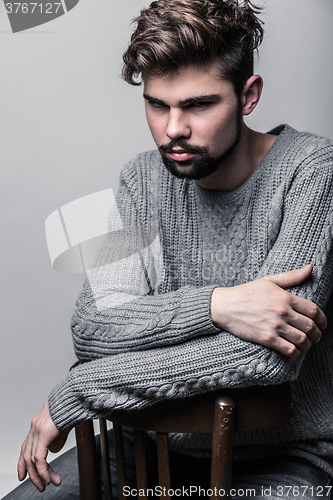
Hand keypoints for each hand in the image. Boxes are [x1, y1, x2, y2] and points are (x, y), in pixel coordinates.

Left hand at [18, 402, 69, 491]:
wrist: (74, 397)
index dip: (23, 463)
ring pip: (32, 459)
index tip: (23, 476)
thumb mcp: (61, 427)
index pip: (25, 448)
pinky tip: (49, 477)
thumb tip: (52, 450)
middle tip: (41, 485)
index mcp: (37, 426)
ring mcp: (37, 430)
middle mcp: (34, 428)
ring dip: (39, 475)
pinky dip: (43, 471)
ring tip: (48, 484)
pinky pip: (39, 458)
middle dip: (33, 474)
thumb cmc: (70, 408)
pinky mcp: (43, 434)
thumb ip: (55, 439)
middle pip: (27, 456)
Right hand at [210, 264, 326, 357]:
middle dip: (317, 335)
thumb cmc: (246, 292)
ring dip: (307, 345)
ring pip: (302, 340)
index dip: (322, 320)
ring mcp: (275, 326)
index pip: (314, 310)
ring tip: (305, 345)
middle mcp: (282, 312)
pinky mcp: (267, 338)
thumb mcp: (269, 280)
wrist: (225, 305)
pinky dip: (295, 352)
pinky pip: (289, 350)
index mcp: (285, 297)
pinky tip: (293, 350)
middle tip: (315, 337)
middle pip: (310, 327)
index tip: (322, 324)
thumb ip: (291, 276)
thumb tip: (310, 267)